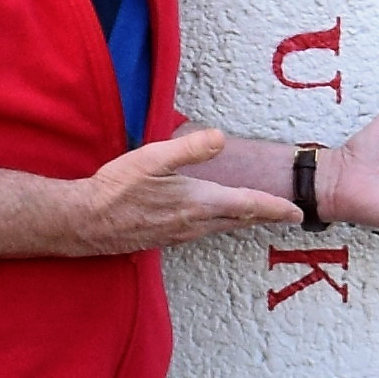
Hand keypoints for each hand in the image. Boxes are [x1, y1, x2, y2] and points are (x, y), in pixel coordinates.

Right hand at [0, 124, 292, 262]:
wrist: (81, 222)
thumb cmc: (115, 189)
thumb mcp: (152, 158)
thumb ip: (190, 148)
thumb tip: (221, 138)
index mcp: (197, 203)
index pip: (247, 206)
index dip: (275, 208)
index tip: (297, 212)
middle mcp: (192, 224)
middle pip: (237, 220)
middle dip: (262, 215)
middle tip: (284, 213)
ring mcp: (176, 235)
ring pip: (218, 227)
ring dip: (239, 220)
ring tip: (253, 214)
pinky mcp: (160, 239)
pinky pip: (198, 232)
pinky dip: (214, 224)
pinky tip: (207, 219)